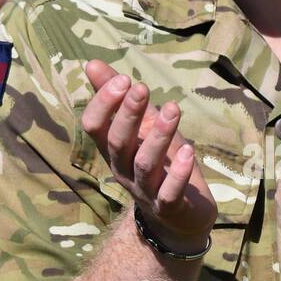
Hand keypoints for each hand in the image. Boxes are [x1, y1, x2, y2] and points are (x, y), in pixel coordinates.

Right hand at [82, 60, 217, 250]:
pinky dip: (179, 173)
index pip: (94, 126)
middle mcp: (123, 170)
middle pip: (117, 143)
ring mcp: (145, 190)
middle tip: (141, 87)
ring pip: (144, 164)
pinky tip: (189, 150)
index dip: (104, 103)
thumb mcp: (140, 128)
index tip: (123, 79)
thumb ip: (117, 98)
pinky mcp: (169, 206)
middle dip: (128, 114)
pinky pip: (169, 192)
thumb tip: (91, 64)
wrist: (179, 216)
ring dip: (158, 136)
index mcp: (112, 149)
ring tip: (173, 109)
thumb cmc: (158, 163)